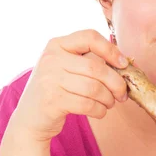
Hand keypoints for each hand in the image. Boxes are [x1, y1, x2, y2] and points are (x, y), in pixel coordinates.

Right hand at [10, 29, 128, 142]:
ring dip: (108, 99)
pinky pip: (88, 105)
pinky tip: (99, 111)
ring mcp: (50, 80)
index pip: (89, 37)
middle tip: (122, 94)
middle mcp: (51, 59)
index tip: (123, 64)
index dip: (111, 50)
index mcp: (57, 45)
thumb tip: (124, 65)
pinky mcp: (53, 101)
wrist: (30, 118)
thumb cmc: (56, 91)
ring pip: (94, 88)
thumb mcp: (64, 68)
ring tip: (109, 103)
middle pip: (96, 68)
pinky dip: (100, 110)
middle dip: (116, 83)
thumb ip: (87, 61)